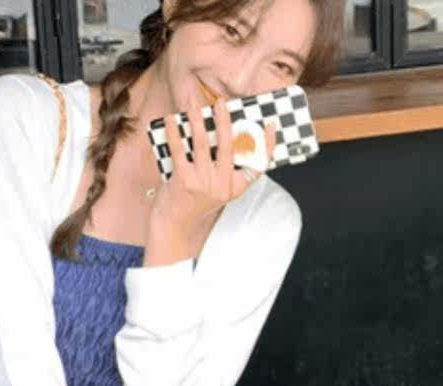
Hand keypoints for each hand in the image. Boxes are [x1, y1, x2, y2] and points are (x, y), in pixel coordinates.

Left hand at [147, 98, 278, 257]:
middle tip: (221, 103)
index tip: (271, 126)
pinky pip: (180, 150)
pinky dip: (175, 132)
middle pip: (229, 146)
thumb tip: (219, 134)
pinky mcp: (183, 181)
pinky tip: (171, 119)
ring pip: (203, 144)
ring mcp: (203, 183)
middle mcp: (222, 185)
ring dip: (197, 119)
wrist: (175, 226)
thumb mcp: (217, 189)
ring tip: (193, 102)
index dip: (267, 145)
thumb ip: (222, 168)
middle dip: (224, 121)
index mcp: (234, 187)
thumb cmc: (195, 203)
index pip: (258, 165)